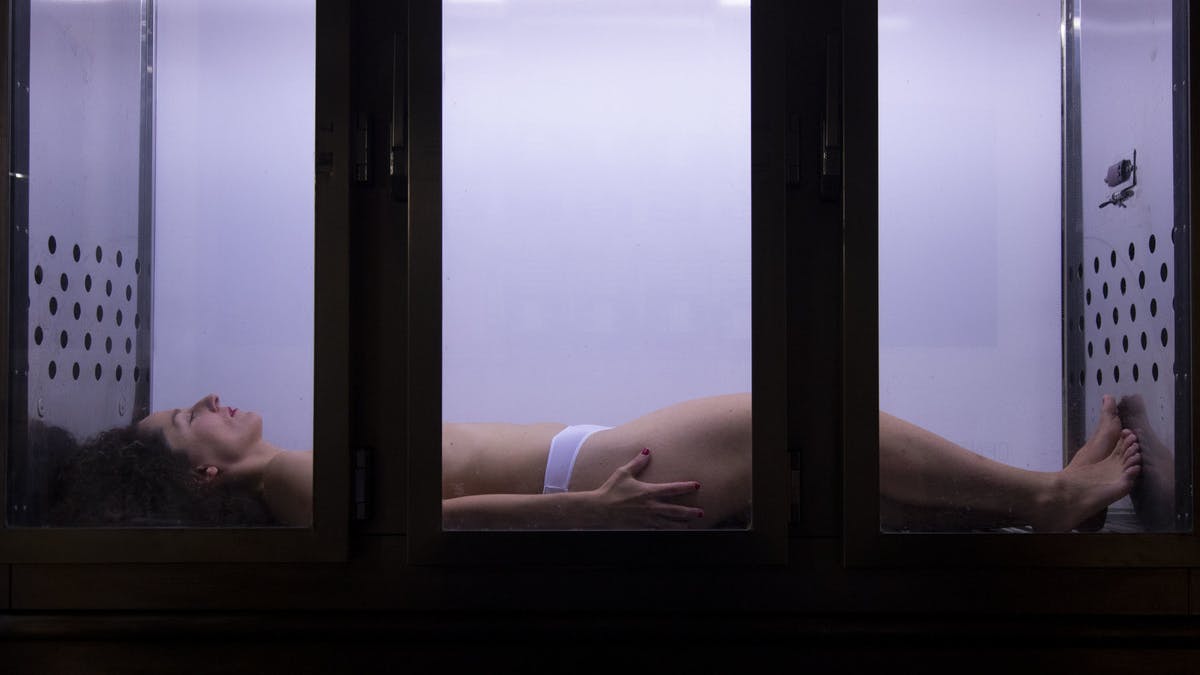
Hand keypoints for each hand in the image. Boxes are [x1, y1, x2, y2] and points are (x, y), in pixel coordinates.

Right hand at [586, 448, 703, 527]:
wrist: (600, 509)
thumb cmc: (611, 490)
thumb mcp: (623, 473)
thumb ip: (637, 462)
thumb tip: (647, 450)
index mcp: (648, 492)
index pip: (672, 489)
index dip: (686, 487)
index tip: (696, 485)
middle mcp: (651, 507)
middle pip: (675, 510)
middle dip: (690, 512)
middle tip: (701, 513)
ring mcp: (647, 519)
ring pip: (669, 523)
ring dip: (681, 524)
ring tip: (691, 525)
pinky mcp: (641, 527)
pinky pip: (658, 529)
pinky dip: (667, 530)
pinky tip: (673, 531)